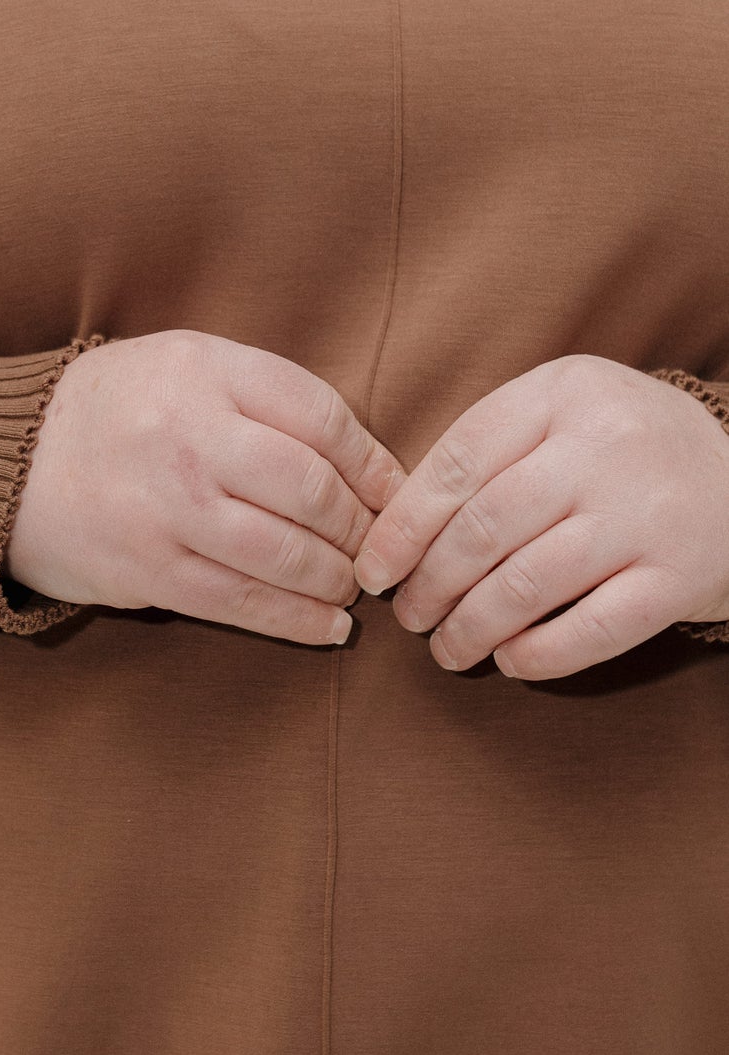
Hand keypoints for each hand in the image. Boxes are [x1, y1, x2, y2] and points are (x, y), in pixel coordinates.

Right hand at [6, 330, 404, 645]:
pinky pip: (242, 603)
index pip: (320, 416)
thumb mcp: (185, 365)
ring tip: (354, 585)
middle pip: (312, 488)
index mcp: (204, 370)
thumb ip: (264, 396)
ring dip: (336, 578)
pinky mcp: (148, 568)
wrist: (4, 466)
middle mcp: (187, 434)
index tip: (394, 492)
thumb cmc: (116, 412)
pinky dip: (297, 620)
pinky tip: (329, 626)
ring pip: (285, 552)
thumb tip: (367, 462)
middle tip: (376, 546)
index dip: (372, 462)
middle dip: (360, 527)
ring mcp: (166, 507)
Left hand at [351, 355, 728, 679]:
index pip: (457, 462)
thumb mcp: (564, 412)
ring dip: (470, 628)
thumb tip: (393, 529)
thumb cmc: (625, 451)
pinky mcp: (679, 577)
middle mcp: (606, 446)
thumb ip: (491, 450)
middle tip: (409, 616)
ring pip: (528, 584)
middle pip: (484, 528)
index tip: (374, 569)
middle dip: (430, 584)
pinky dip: (537, 655)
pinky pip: (591, 631)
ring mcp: (647, 513)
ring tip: (446, 649)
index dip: (402, 526)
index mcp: (563, 392)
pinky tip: (509, 661)